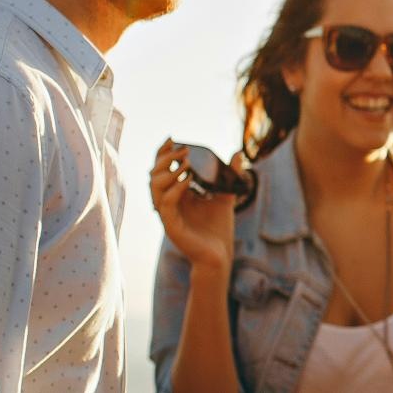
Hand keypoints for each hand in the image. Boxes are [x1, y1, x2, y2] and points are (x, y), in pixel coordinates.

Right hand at [151, 138, 237, 269]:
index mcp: (176, 194)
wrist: (219, 254)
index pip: (162, 169)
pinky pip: (165, 204)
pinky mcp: (171, 225)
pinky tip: (188, 181)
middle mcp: (168, 202)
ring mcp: (167, 214)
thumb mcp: (226, 195)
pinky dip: (174, 190)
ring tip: (186, 163)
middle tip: (183, 150)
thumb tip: (238, 152)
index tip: (172, 138)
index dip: (163, 153)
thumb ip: (230, 175)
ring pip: (154, 188)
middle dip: (166, 159)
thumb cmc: (218, 228)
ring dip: (168, 172)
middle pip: (154, 175)